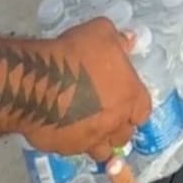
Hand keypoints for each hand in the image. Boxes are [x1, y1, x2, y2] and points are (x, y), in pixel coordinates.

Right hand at [26, 21, 151, 156]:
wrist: (39, 82)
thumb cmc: (74, 53)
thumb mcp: (101, 32)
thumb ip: (119, 40)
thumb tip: (130, 41)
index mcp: (130, 96)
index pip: (143, 110)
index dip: (135, 107)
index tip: (126, 102)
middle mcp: (114, 123)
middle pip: (124, 134)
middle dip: (118, 127)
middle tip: (106, 115)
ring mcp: (90, 140)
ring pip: (102, 150)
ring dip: (99, 141)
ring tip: (88, 128)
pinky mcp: (66, 149)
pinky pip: (74, 150)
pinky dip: (73, 142)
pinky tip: (64, 128)